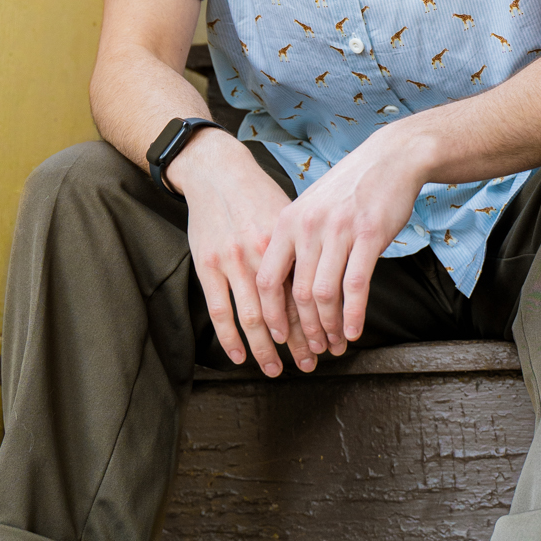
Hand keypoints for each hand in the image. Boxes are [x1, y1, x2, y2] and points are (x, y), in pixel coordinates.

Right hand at [172, 129, 316, 376]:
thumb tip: (333, 279)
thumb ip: (307, 248)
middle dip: (300, 342)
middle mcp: (263, 253)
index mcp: (289, 241)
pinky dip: (230, 338)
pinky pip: (220, 310)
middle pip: (285, 310)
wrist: (218, 171)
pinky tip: (240, 356)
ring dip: (266, 349)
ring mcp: (232, 261)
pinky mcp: (208, 265)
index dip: (322, 322)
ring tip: (277, 369)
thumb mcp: (291, 216)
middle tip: (312, 365)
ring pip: (252, 317)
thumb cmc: (259, 194)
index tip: (333, 343)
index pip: (309, 292)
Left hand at [255, 128, 431, 353]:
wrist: (389, 159)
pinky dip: (354, 315)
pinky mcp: (369, 235)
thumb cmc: (350, 188)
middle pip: (297, 293)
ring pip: (324, 294)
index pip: (268, 279)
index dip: (271, 314)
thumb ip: (297, 242)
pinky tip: (354, 331)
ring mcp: (339, 231)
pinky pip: (356, 285)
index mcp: (287, 222)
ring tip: (335, 345)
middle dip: (305, 330)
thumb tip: (288, 287)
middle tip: (313, 351)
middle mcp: (308, 227)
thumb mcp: (311, 208)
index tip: (278, 335)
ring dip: (329, 327)